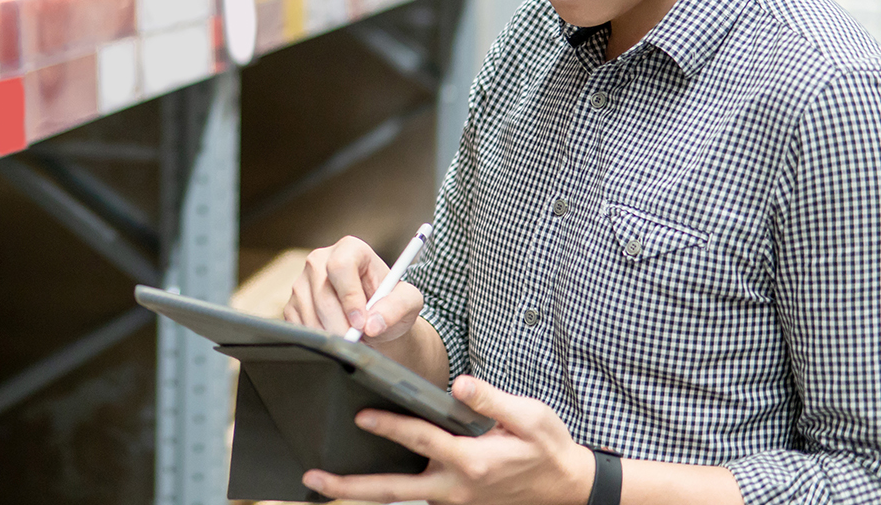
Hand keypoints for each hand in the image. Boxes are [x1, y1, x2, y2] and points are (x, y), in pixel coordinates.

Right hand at [283, 235, 422, 342]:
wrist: (373, 321)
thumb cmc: (390, 305)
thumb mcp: (408, 302)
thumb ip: (397, 307)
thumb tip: (373, 323)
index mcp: (350, 249)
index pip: (341, 267)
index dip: (350, 297)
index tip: (362, 323)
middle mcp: (320, 260)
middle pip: (322, 295)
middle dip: (342, 325)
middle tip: (359, 341)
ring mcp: (302, 282)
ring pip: (310, 313)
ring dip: (333, 335)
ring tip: (353, 339)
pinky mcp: (292, 304)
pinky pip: (299, 326)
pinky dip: (319, 340)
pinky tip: (336, 337)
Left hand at [302, 375, 595, 504]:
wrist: (568, 488)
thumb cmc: (548, 449)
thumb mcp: (530, 418)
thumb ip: (492, 402)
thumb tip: (460, 386)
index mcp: (471, 463)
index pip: (421, 441)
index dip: (390, 427)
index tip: (361, 417)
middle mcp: (455, 488)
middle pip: (392, 490)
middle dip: (350, 486)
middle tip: (313, 478)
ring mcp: (453, 500)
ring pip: (399, 496)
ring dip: (361, 489)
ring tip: (323, 478)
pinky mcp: (454, 502)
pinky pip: (414, 494)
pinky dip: (387, 487)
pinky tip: (363, 471)